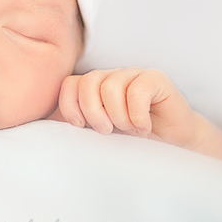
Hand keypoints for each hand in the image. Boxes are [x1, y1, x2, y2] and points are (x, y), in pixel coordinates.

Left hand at [57, 67, 198, 147]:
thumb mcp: (99, 135)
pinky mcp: (155, 79)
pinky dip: (137, 115)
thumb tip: (48, 132)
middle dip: (93, 112)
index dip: (70, 105)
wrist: (173, 146)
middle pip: (88, 82)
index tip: (80, 126)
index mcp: (94, 88)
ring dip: (119, 116)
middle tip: (107, 131)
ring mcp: (133, 75)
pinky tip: (144, 126)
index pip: (70, 84)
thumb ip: (78, 127)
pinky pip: (137, 90)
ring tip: (130, 130)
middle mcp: (111, 77)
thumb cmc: (133, 142)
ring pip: (111, 86)